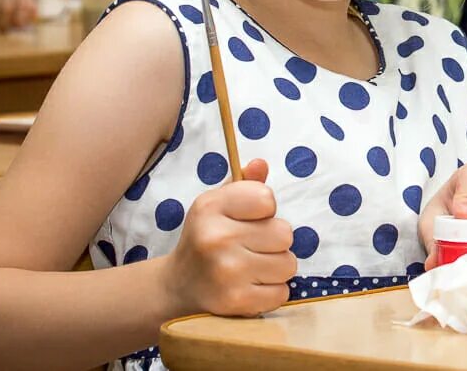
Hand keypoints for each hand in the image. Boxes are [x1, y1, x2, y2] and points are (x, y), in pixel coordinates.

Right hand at [162, 158, 295, 317]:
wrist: (177, 287)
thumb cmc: (207, 238)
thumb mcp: (218, 204)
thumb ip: (245, 184)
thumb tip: (260, 165)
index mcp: (211, 206)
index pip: (267, 199)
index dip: (266, 210)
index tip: (251, 219)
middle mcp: (216, 238)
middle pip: (285, 233)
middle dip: (275, 241)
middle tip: (253, 247)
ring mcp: (226, 272)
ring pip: (288, 264)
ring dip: (277, 267)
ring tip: (254, 267)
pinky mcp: (235, 302)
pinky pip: (281, 293)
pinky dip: (272, 292)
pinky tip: (252, 286)